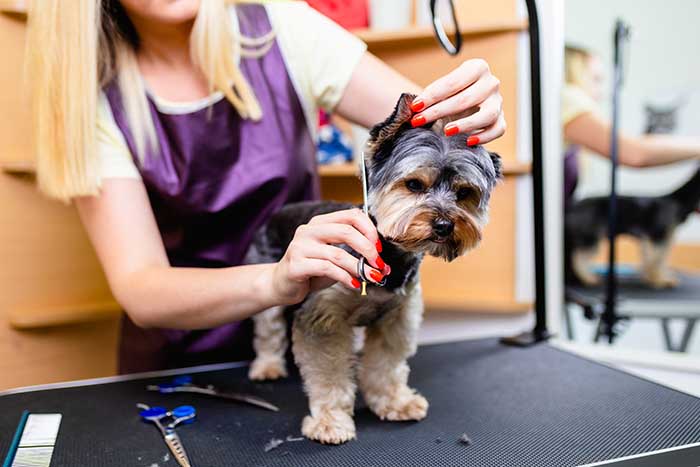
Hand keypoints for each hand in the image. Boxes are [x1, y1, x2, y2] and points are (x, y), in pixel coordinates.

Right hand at [270, 208, 388, 304]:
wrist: (282, 284)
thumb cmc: (312, 270)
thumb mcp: (335, 258)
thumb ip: (354, 255)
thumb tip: (382, 265)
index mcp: (320, 222)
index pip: (351, 215)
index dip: (370, 230)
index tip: (379, 248)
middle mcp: (309, 230)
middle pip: (346, 231)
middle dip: (368, 249)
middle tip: (379, 264)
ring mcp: (300, 246)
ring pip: (338, 253)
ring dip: (359, 267)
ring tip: (370, 277)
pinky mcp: (296, 265)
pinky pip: (327, 268)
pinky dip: (345, 277)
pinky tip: (354, 284)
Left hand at [409, 58, 505, 144]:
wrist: (467, 102)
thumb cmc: (452, 94)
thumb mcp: (442, 89)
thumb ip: (431, 96)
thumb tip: (413, 108)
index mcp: (477, 67)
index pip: (453, 82)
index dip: (432, 95)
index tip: (415, 106)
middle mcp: (491, 83)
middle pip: (466, 99)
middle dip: (439, 111)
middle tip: (419, 120)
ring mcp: (498, 102)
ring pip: (487, 115)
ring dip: (466, 124)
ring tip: (446, 131)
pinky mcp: (501, 119)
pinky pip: (498, 129)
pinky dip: (485, 136)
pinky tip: (469, 141)